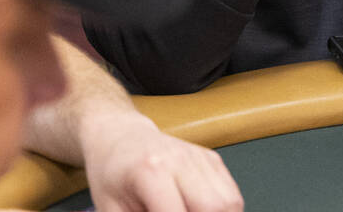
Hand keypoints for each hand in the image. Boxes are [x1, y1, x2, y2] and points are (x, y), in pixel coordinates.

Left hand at [82, 111, 243, 211]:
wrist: (120, 137)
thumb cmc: (112, 173)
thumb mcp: (111, 208)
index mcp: (150, 170)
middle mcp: (180, 159)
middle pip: (214, 207)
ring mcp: (199, 157)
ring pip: (230, 202)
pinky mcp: (211, 159)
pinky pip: (231, 194)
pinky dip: (223, 210)